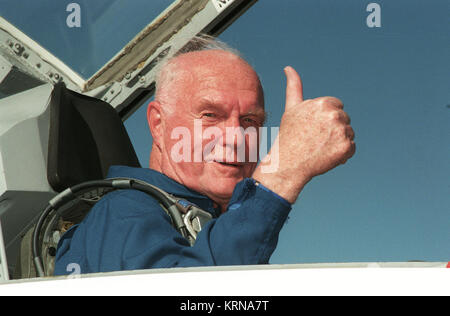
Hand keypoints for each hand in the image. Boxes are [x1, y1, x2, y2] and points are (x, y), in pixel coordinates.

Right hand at [252, 66, 354, 202]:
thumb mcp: (292, 108)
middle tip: (315, 139)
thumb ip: (294, 87)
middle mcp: (334, 115)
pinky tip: (327, 157)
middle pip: (344, 119)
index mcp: (324, 103)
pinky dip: (342, 154)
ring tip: (320, 148)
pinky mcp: (346, 148)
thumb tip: (288, 68)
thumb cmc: (289, 135)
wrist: (288, 164)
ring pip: (349, 133)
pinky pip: (351, 149)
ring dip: (338, 141)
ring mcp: (342, 132)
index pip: (337, 106)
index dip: (325, 118)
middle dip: (333, 129)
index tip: (313, 127)